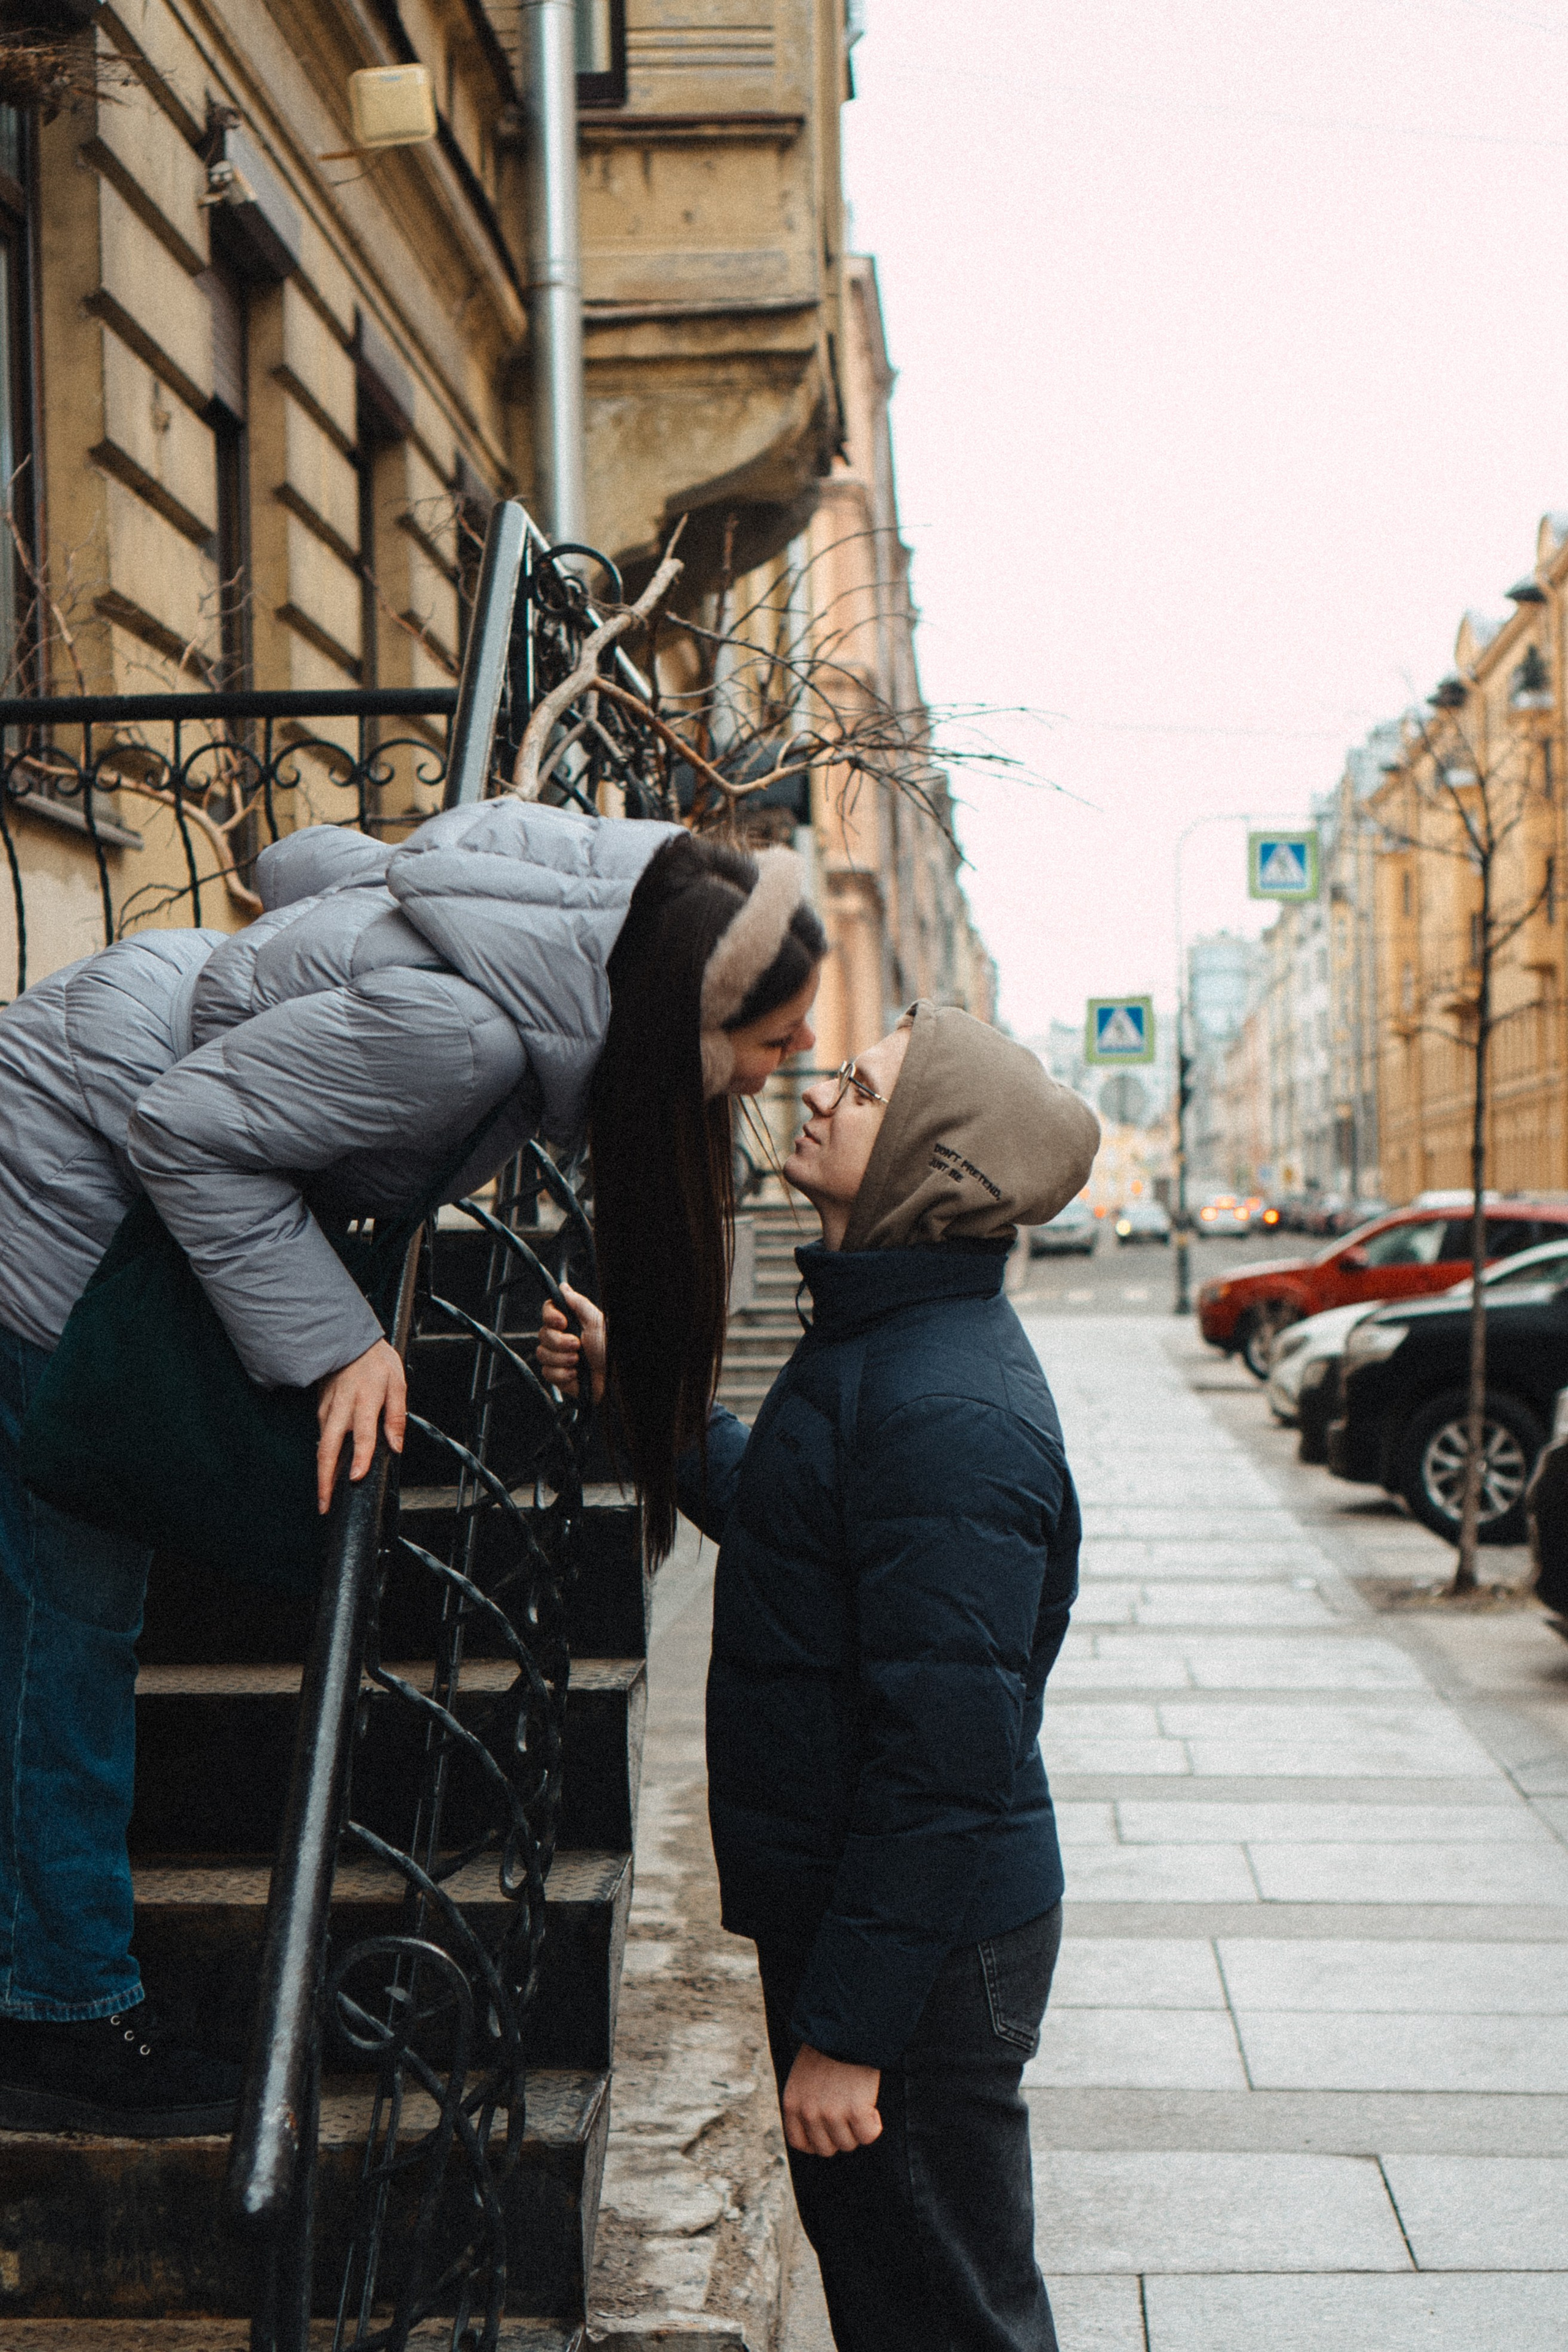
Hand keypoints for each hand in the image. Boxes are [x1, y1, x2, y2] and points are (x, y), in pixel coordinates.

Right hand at [316, 1337, 406, 1512]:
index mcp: (365, 1401)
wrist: (346, 1340)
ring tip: (325, 1496)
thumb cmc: (375, 1361)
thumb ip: (397, 1415)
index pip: (362, 1434)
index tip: (355, 1477)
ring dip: (322, 1472)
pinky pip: (321, 1435)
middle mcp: (342, 1407)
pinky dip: (323, 1454)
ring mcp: (327, 1409)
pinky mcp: (320, 1408)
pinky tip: (327, 1469)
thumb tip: (396, 1446)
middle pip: (328, 1449)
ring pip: (321, 1445)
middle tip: (325, 1505)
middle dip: (325, 1480)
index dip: (360, 1457)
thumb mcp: (397, 1382)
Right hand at [537, 1282, 606, 1404]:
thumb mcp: (597, 1322)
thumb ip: (578, 1303)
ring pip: (542, 1354)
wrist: (614, 1380)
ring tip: (579, 1361)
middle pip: (542, 1333)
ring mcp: (559, 1357)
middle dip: (559, 1342)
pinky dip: (562, 1374)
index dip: (550, 1316)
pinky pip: (547, 1372)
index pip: (548, 1311)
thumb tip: (563, 1287)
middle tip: (578, 1345)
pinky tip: (576, 1375)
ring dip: (562, 1359)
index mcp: (572, 1323)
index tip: (562, 1322)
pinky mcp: (558, 1376)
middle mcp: (563, 1338)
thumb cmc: (610, 1350)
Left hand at [782, 2044, 881, 2157]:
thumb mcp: (803, 2076)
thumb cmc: (828, 2048)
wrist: (846, 2027)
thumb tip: (820, 2130)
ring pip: (848, 2144)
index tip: (829, 2131)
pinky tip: (872, 2107)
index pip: (800, 2143)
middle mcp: (809, 2112)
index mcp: (792, 2103)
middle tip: (848, 2115)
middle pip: (826, 2149)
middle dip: (839, 2135)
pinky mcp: (855, 2110)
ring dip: (857, 2129)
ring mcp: (832, 2113)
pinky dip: (874, 2125)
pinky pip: (868, 2135)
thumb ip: (806, 2102)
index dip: (817, 2141)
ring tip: (860, 2104)